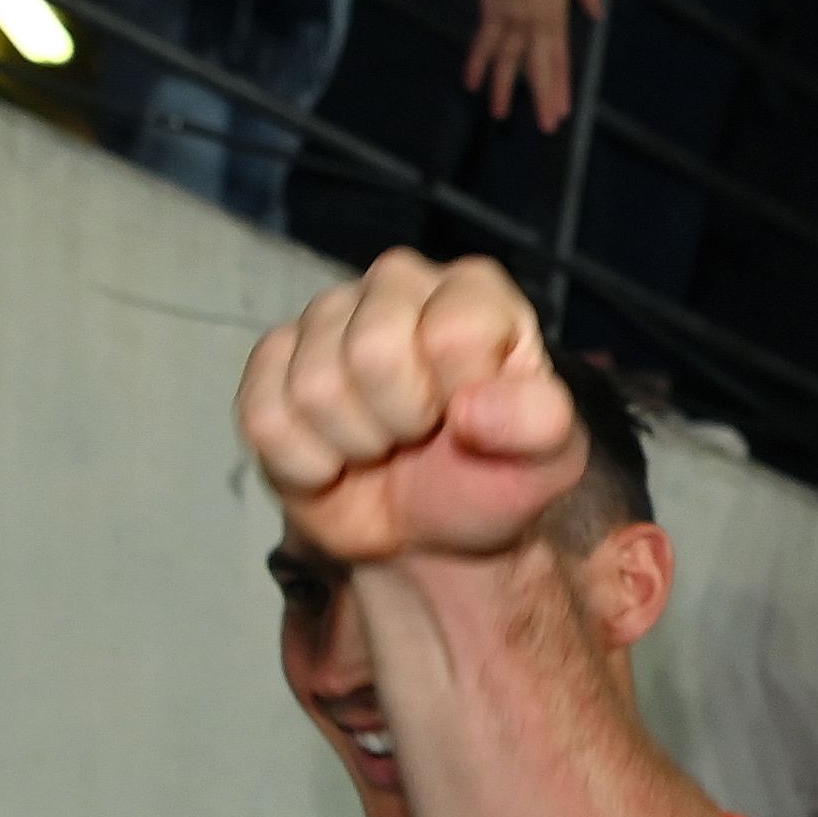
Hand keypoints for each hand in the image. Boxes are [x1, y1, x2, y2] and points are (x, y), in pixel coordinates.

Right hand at [237, 251, 584, 563]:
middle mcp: (397, 284)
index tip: (474, 419)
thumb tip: (471, 408)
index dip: (462, 397)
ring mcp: (327, 317)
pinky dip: (307, 462)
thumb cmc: (494, 478)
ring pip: (316, 388)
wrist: (431, 532)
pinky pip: (266, 418)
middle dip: (402, 422)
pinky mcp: (271, 361)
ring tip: (384, 444)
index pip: (454, 332)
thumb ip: (541, 424)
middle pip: (372, 352)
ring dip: (357, 444)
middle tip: (422, 435)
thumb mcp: (550, 461)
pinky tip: (338, 456)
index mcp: (475, 291)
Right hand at [463, 0, 602, 131]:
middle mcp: (536, 24)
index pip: (561, 59)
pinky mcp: (491, 9)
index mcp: (557, 17)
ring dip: (505, 89)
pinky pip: (483, 41)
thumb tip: (597, 11)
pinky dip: (477, 62)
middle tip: (546, 126)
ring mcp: (512, 19)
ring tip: (500, 115)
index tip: (563, 110)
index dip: (562, 86)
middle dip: (543, 98)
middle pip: (540, 68)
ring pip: (510, 62)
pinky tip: (471, 82)